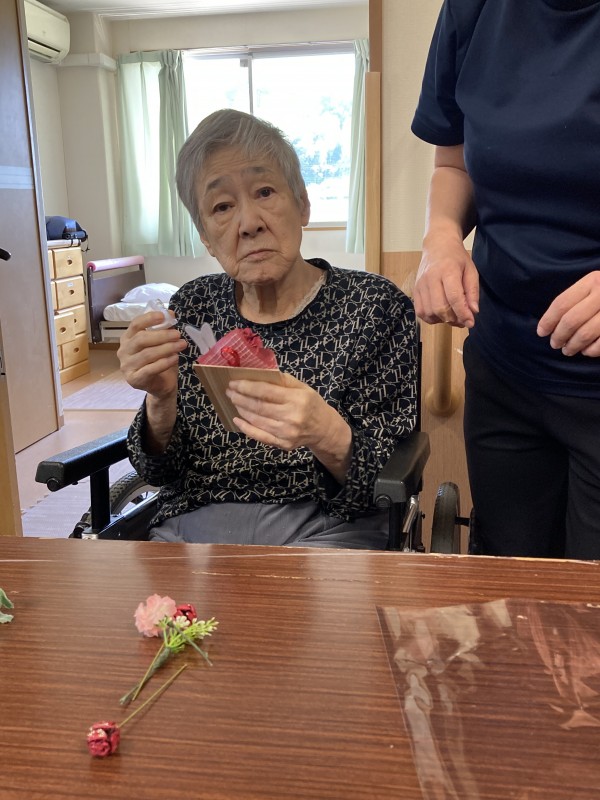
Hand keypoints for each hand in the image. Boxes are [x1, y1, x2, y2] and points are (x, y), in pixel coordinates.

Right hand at [118, 310, 186, 399]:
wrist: (160, 385)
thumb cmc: (159, 361)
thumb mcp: (163, 343)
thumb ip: (164, 328)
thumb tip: (169, 313)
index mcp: (128, 338)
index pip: (135, 325)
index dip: (149, 319)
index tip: (163, 316)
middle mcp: (124, 351)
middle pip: (141, 339)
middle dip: (162, 335)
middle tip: (178, 334)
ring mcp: (127, 366)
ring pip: (147, 354)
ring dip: (167, 348)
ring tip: (181, 345)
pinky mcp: (134, 379)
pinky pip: (150, 369)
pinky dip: (164, 362)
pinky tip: (175, 358)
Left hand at [226, 373, 351, 481]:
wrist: (323, 429)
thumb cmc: (311, 404)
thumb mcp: (302, 387)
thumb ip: (282, 380)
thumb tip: (259, 372)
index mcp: (297, 399)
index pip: (266, 392)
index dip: (246, 387)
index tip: (234, 383)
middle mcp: (292, 417)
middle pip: (258, 406)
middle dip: (240, 398)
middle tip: (229, 391)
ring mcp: (287, 433)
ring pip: (256, 420)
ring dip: (241, 410)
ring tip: (234, 401)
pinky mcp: (283, 444)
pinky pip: (260, 436)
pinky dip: (246, 428)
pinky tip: (237, 419)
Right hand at [413, 235, 479, 327]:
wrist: (437, 245)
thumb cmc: (457, 258)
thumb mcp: (471, 270)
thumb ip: (473, 292)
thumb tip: (473, 312)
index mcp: (448, 270)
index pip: (454, 297)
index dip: (463, 314)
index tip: (471, 323)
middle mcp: (431, 278)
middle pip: (440, 308)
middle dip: (453, 319)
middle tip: (462, 320)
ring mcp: (420, 284)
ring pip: (429, 312)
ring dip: (442, 320)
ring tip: (452, 315)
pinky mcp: (415, 290)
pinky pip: (420, 312)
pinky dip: (431, 318)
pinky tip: (440, 314)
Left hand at [537, 271, 599, 356]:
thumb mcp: (595, 287)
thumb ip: (577, 300)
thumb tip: (549, 325)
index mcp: (593, 281)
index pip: (562, 303)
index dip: (548, 320)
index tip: (541, 332)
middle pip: (571, 320)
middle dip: (559, 336)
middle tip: (555, 344)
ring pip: (585, 334)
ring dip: (573, 346)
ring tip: (568, 350)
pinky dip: (591, 351)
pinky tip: (587, 351)